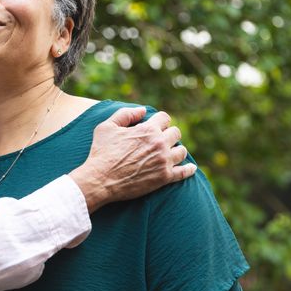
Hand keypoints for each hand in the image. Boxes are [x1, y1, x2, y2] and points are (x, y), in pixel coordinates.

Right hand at [70, 106, 194, 210]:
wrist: (100, 180)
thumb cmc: (101, 153)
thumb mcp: (107, 127)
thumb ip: (125, 114)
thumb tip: (143, 110)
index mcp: (148, 129)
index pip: (165, 118)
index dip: (160, 121)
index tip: (156, 127)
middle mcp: (159, 143)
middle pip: (176, 133)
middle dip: (169, 135)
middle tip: (162, 141)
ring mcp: (164, 161)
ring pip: (182, 151)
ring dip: (176, 150)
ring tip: (170, 154)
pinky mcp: (164, 178)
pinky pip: (184, 172)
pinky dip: (189, 169)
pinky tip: (191, 168)